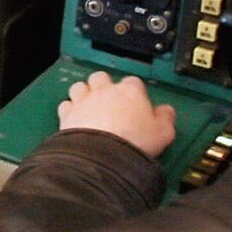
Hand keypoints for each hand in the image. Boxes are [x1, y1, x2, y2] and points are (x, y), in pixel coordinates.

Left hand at [57, 71, 177, 158]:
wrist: (103, 154)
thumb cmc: (134, 142)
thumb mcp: (163, 133)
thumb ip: (166, 118)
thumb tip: (166, 111)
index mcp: (130, 91)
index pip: (133, 82)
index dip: (135, 93)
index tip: (137, 105)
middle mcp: (104, 91)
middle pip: (101, 77)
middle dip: (104, 86)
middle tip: (110, 103)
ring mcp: (83, 100)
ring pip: (80, 86)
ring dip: (84, 94)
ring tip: (90, 108)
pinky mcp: (67, 113)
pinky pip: (65, 104)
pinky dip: (70, 110)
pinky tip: (76, 119)